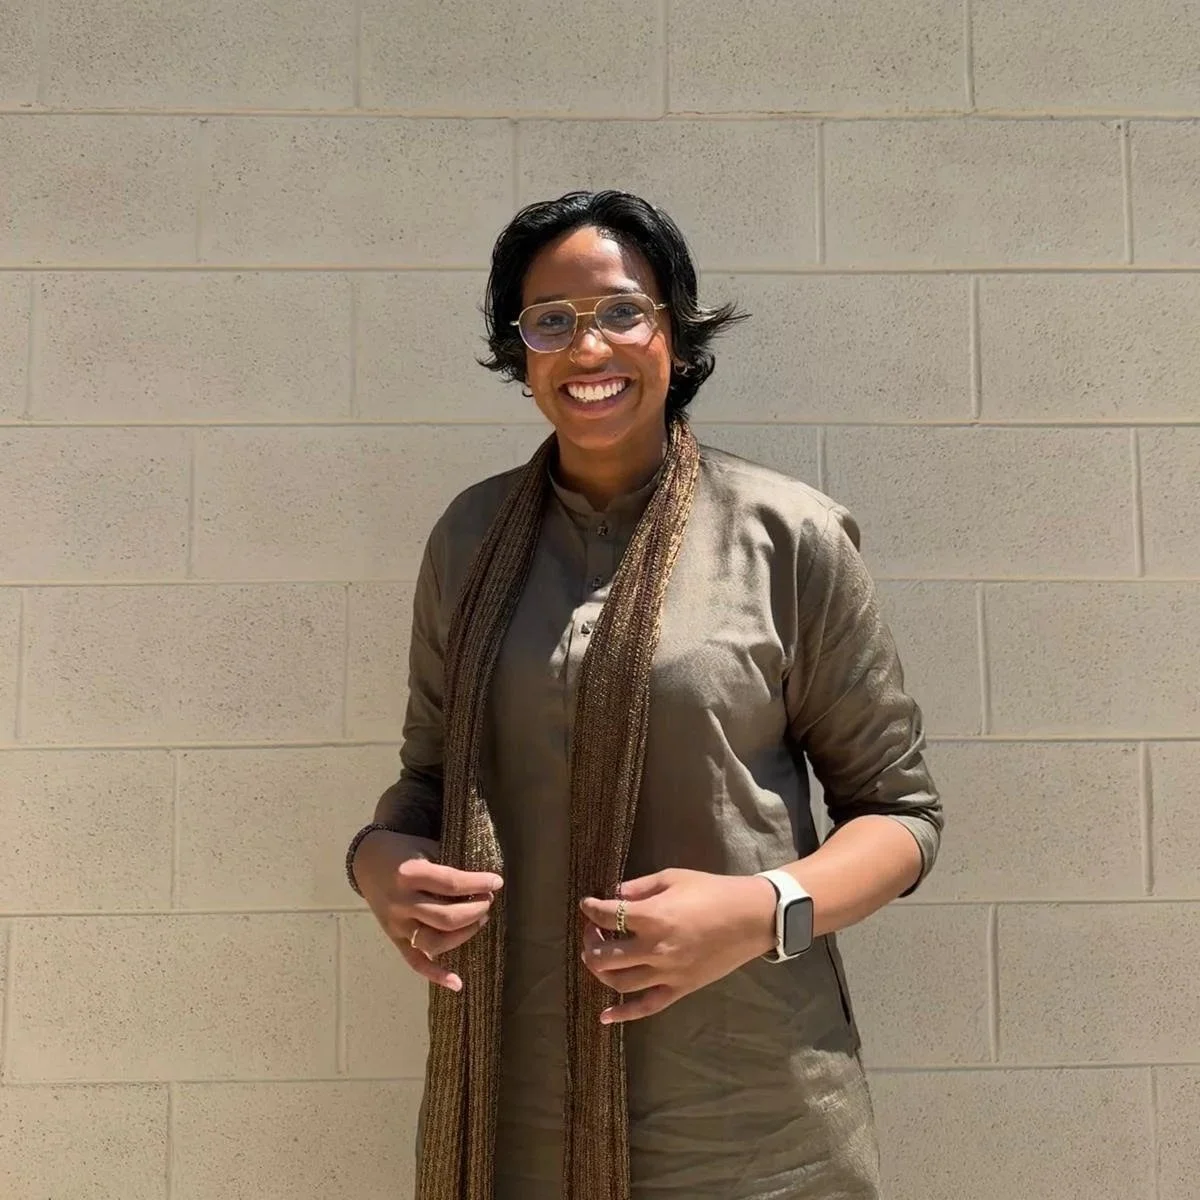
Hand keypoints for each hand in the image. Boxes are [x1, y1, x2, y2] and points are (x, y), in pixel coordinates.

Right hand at [352, 829, 502, 992]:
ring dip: (463, 935)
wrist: (368, 861)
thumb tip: (483, 884)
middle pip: (446, 917)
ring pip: (434, 942)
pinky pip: (415, 962)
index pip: (452, 884)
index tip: (497, 882)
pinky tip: (457, 983)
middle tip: (487, 901)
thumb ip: (449, 866)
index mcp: (409, 874)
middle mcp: (401, 902)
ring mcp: (396, 924)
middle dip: (475, 910)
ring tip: (479, 921)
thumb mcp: (426, 847)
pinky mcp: (395, 939)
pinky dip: (435, 975)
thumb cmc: (404, 852)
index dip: (479, 884)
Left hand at [578, 868, 775, 1023]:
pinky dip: (623, 1014)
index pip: (607, 916)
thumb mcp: (673, 878)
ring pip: (618, 983)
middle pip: (604, 957)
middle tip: (593, 931)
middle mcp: (655, 949)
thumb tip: (613, 894)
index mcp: (653, 917)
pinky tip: (605, 1016)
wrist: (752, 917)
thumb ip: (639, 887)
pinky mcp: (679, 989)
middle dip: (590, 942)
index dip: (591, 908)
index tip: (587, 904)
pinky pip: (646, 1007)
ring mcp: (667, 973)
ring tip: (599, 956)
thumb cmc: (713, 891)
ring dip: (600, 970)